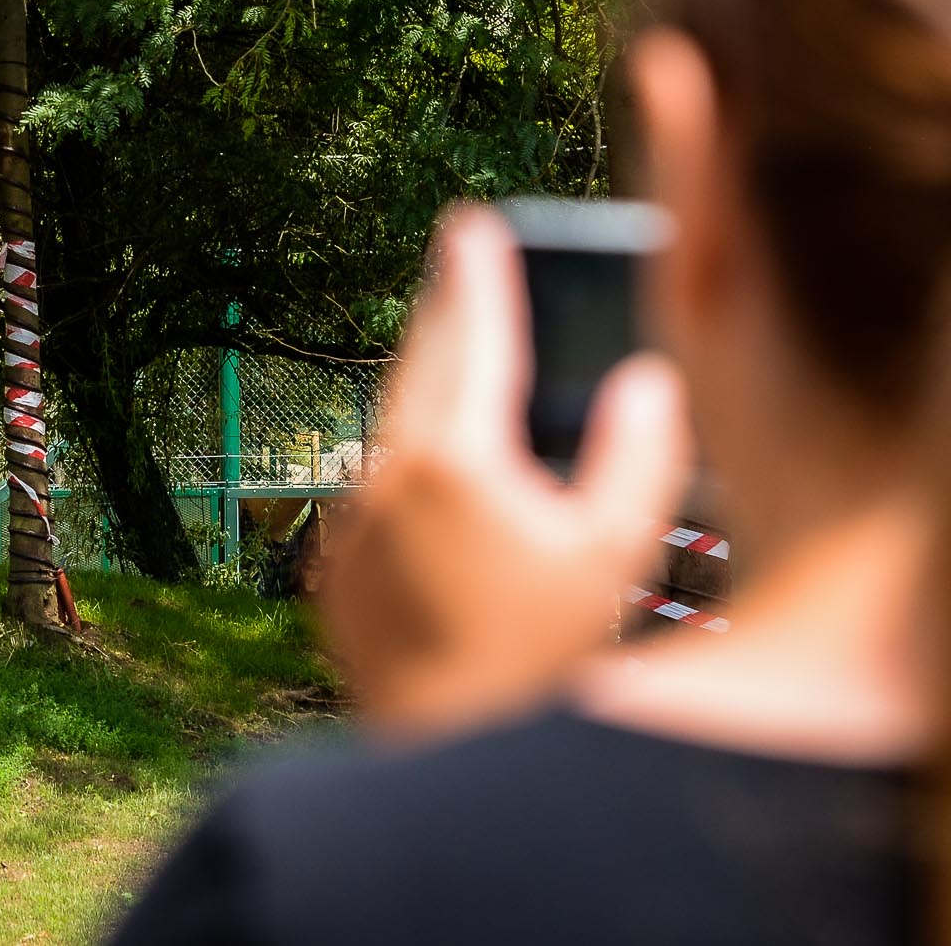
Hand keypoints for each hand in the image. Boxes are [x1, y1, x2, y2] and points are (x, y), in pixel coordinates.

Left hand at [323, 206, 693, 737]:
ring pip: (387, 429)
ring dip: (421, 389)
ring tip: (450, 357)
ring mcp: (350, 525)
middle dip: (441, 315)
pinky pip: (369, 490)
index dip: (478, 276)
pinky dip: (402, 463)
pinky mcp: (335, 568)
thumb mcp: (610, 556)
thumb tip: (645, 382)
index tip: (471, 222)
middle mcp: (386, 478)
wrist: (445, 756)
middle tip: (455, 265)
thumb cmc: (537, 661)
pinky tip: (429, 470)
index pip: (473, 341)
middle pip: (417, 371)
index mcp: (454, 460)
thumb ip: (635, 456)